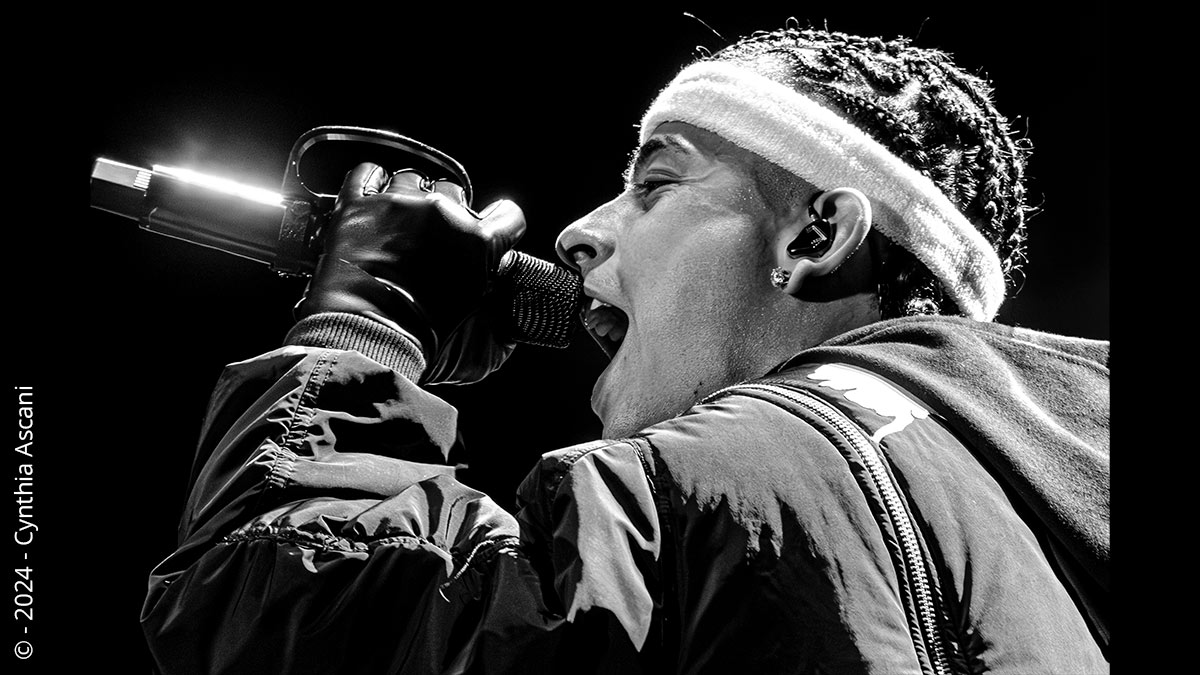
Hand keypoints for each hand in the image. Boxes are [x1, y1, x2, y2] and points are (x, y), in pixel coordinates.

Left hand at [295, 162, 526, 383]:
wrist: (367, 335)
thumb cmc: (419, 332)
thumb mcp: (473, 306)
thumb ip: (488, 276)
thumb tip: (492, 267)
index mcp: (477, 241)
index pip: (508, 215)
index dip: (499, 223)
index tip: (490, 228)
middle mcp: (441, 214)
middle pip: (452, 191)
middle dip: (445, 211)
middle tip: (431, 236)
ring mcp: (396, 205)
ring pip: (410, 179)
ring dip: (408, 196)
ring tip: (397, 221)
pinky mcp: (357, 205)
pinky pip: (366, 173)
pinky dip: (370, 181)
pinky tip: (372, 197)